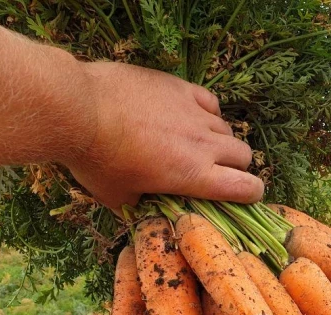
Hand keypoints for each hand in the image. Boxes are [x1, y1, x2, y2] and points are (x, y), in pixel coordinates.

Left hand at [65, 62, 263, 210]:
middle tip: (216, 171)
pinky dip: (208, 113)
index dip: (251, 193)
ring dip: (219, 141)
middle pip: (244, 155)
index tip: (243, 195)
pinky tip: (191, 117)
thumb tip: (144, 210)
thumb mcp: (117, 197)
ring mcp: (194, 113)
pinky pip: (210, 103)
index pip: (245, 186)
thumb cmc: (96, 159)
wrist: (79, 109)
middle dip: (235, 167)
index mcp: (194, 176)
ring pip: (227, 129)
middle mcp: (203, 145)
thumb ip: (140, 204)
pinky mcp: (180, 88)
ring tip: (197, 145)